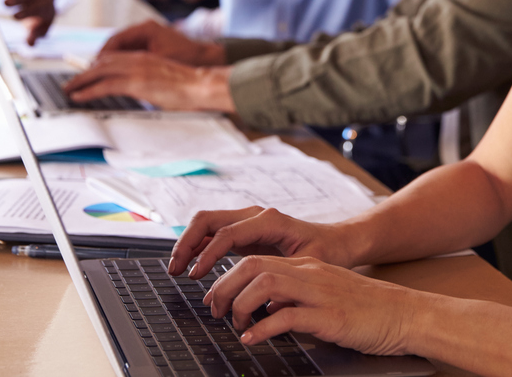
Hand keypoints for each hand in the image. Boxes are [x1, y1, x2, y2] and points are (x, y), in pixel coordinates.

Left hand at [64, 52, 234, 111]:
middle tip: (71, 82)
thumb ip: (149, 82)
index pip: (114, 58)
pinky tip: (79, 96)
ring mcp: (135, 70)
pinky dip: (88, 90)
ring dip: (81, 81)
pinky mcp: (135, 83)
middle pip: (102, 62)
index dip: (97, 65)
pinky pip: (105, 85)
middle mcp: (137, 59)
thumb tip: (143, 92)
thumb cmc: (189, 87)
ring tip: (69, 89)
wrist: (200, 85)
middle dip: (84, 72)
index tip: (87, 74)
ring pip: (99, 71)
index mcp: (144, 57)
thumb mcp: (164, 80)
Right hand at [97, 21, 224, 66]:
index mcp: (146, 29)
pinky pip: (129, 54)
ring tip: (97, 76)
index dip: (102, 55)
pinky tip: (114, 75)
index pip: (116, 40)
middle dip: (101, 59)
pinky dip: (120, 63)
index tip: (92, 68)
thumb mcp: (160, 62)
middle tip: (89, 74)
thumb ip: (138, 63)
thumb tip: (115, 68)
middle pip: (115, 44)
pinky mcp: (150, 47)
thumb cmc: (188, 58)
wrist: (206, 59)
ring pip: (121, 49)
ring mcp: (147, 37)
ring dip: (110, 62)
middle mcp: (144, 30)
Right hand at [169, 206, 356, 277]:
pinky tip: (192, 267)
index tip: (196, 275)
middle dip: (187, 243)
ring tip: (177, 269)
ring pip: (207, 223)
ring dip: (188, 244)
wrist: (336, 242)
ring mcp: (247, 221)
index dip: (208, 254)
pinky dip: (199, 247)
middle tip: (175, 269)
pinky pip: (214, 233)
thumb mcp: (309, 264)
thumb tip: (260, 295)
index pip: (228, 232)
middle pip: (209, 219)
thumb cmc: (326, 252)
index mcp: (270, 220)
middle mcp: (255, 215)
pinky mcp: (244, 231)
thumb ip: (284, 272)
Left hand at [204, 255, 424, 355]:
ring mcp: (319, 293)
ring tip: (233, 322)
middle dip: (225, 286)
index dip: (228, 278)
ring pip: (265, 284)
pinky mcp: (329, 316)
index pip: (257, 260)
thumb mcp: (326, 294)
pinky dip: (262, 328)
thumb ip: (296, 297)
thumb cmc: (367, 309)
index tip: (216, 298)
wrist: (405, 314)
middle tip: (215, 309)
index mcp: (307, 266)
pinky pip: (287, 316)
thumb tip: (266, 310)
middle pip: (253, 265)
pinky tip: (252, 338)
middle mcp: (310, 273)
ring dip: (240, 304)